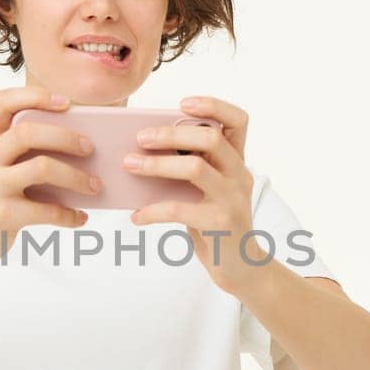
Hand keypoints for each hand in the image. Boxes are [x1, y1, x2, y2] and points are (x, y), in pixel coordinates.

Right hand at [0, 86, 100, 265]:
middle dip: (66, 137)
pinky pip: (46, 211)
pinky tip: (80, 217)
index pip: (2, 102)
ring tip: (95, 185)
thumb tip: (81, 148)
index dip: (35, 96)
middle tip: (90, 148)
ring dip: (76, 176)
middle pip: (27, 133)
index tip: (67, 102)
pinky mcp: (2, 216)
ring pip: (42, 168)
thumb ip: (22, 153)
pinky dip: (69, 215)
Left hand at [126, 95, 257, 292]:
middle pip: (211, 138)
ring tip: (129, 165)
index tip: (182, 103)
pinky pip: (180, 210)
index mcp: (238, 160)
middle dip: (170, 134)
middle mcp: (240, 174)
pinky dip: (153, 211)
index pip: (238, 120)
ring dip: (157, 164)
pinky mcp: (221, 223)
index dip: (213, 105)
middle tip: (139, 137)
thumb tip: (141, 150)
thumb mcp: (207, 189)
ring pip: (195, 168)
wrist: (240, 266)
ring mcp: (233, 198)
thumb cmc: (213, 221)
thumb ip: (190, 167)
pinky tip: (136, 216)